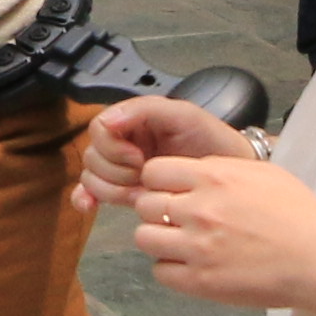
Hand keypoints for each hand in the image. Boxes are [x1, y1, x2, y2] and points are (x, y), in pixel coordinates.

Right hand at [73, 88, 255, 213]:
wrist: (229, 173)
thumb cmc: (211, 141)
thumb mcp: (183, 115)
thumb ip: (144, 109)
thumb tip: (108, 121)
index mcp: (132, 119)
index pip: (99, 128)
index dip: (114, 147)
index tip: (139, 156)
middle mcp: (123, 142)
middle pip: (92, 156)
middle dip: (116, 171)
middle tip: (144, 175)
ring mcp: (121, 168)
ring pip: (91, 177)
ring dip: (112, 188)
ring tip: (142, 191)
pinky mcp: (123, 189)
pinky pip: (90, 192)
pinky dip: (85, 198)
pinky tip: (91, 206)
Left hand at [130, 144, 315, 312]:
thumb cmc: (299, 213)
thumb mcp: (262, 172)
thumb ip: (221, 168)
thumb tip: (193, 171)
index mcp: (212, 178)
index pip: (153, 172)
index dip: (159, 181)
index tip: (171, 191)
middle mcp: (198, 210)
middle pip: (144, 205)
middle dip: (157, 210)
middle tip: (178, 220)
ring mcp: (196, 248)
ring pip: (144, 239)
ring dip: (160, 240)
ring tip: (182, 244)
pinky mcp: (200, 282)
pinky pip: (160, 272)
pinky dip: (171, 269)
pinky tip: (192, 266)